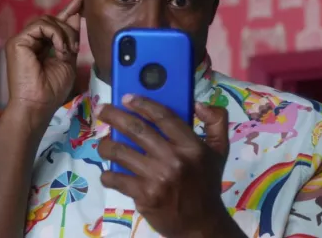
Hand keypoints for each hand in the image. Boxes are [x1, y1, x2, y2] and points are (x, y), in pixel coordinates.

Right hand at [4, 0, 82, 128]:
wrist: (38, 105)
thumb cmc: (52, 90)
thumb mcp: (68, 60)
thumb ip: (70, 39)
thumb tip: (76, 15)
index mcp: (40, 46)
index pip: (54, 24)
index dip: (68, 11)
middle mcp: (29, 41)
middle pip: (52, 19)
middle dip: (69, 29)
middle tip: (74, 49)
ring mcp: (21, 41)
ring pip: (47, 20)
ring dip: (64, 34)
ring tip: (67, 52)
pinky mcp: (17, 42)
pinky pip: (41, 26)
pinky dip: (55, 35)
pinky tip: (59, 50)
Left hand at [97, 95, 241, 237]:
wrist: (201, 224)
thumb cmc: (206, 183)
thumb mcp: (219, 150)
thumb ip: (216, 121)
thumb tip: (198, 103)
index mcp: (192, 146)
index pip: (164, 116)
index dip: (143, 104)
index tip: (127, 97)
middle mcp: (174, 159)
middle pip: (137, 130)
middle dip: (114, 116)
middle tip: (102, 110)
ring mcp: (157, 178)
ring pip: (121, 152)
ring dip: (106, 145)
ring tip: (103, 143)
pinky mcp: (144, 196)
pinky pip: (117, 179)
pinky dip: (108, 174)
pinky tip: (109, 172)